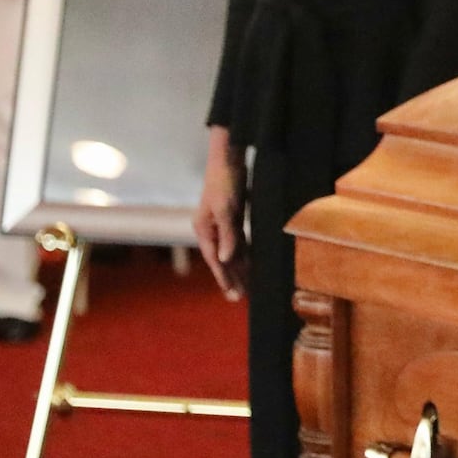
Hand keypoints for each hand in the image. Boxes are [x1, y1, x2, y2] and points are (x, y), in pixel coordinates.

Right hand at [194, 126, 247, 298]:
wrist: (228, 159)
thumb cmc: (225, 182)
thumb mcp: (226, 209)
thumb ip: (227, 235)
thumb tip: (224, 260)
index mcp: (205, 229)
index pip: (216, 260)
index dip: (224, 278)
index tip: (233, 294)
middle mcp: (211, 230)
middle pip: (223, 259)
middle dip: (232, 278)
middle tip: (241, 298)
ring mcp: (221, 224)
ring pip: (232, 251)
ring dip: (240, 268)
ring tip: (248, 286)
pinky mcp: (232, 217)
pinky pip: (239, 241)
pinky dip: (245, 253)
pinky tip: (252, 263)